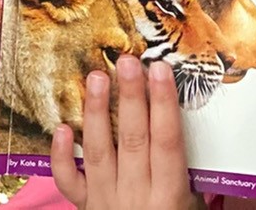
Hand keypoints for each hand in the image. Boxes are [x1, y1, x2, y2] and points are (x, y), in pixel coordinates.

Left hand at [50, 56, 201, 209]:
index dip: (164, 105)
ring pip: (99, 152)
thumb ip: (189, 171)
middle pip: (132, 140)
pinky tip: (61, 127)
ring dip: (95, 113)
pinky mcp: (86, 208)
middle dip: (129, 98)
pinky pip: (69, 182)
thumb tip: (189, 120)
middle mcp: (136, 197)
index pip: (167, 143)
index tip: (160, 70)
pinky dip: (61, 156)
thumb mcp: (195, 205)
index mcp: (169, 197)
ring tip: (94, 77)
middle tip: (126, 61)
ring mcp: (107, 202)